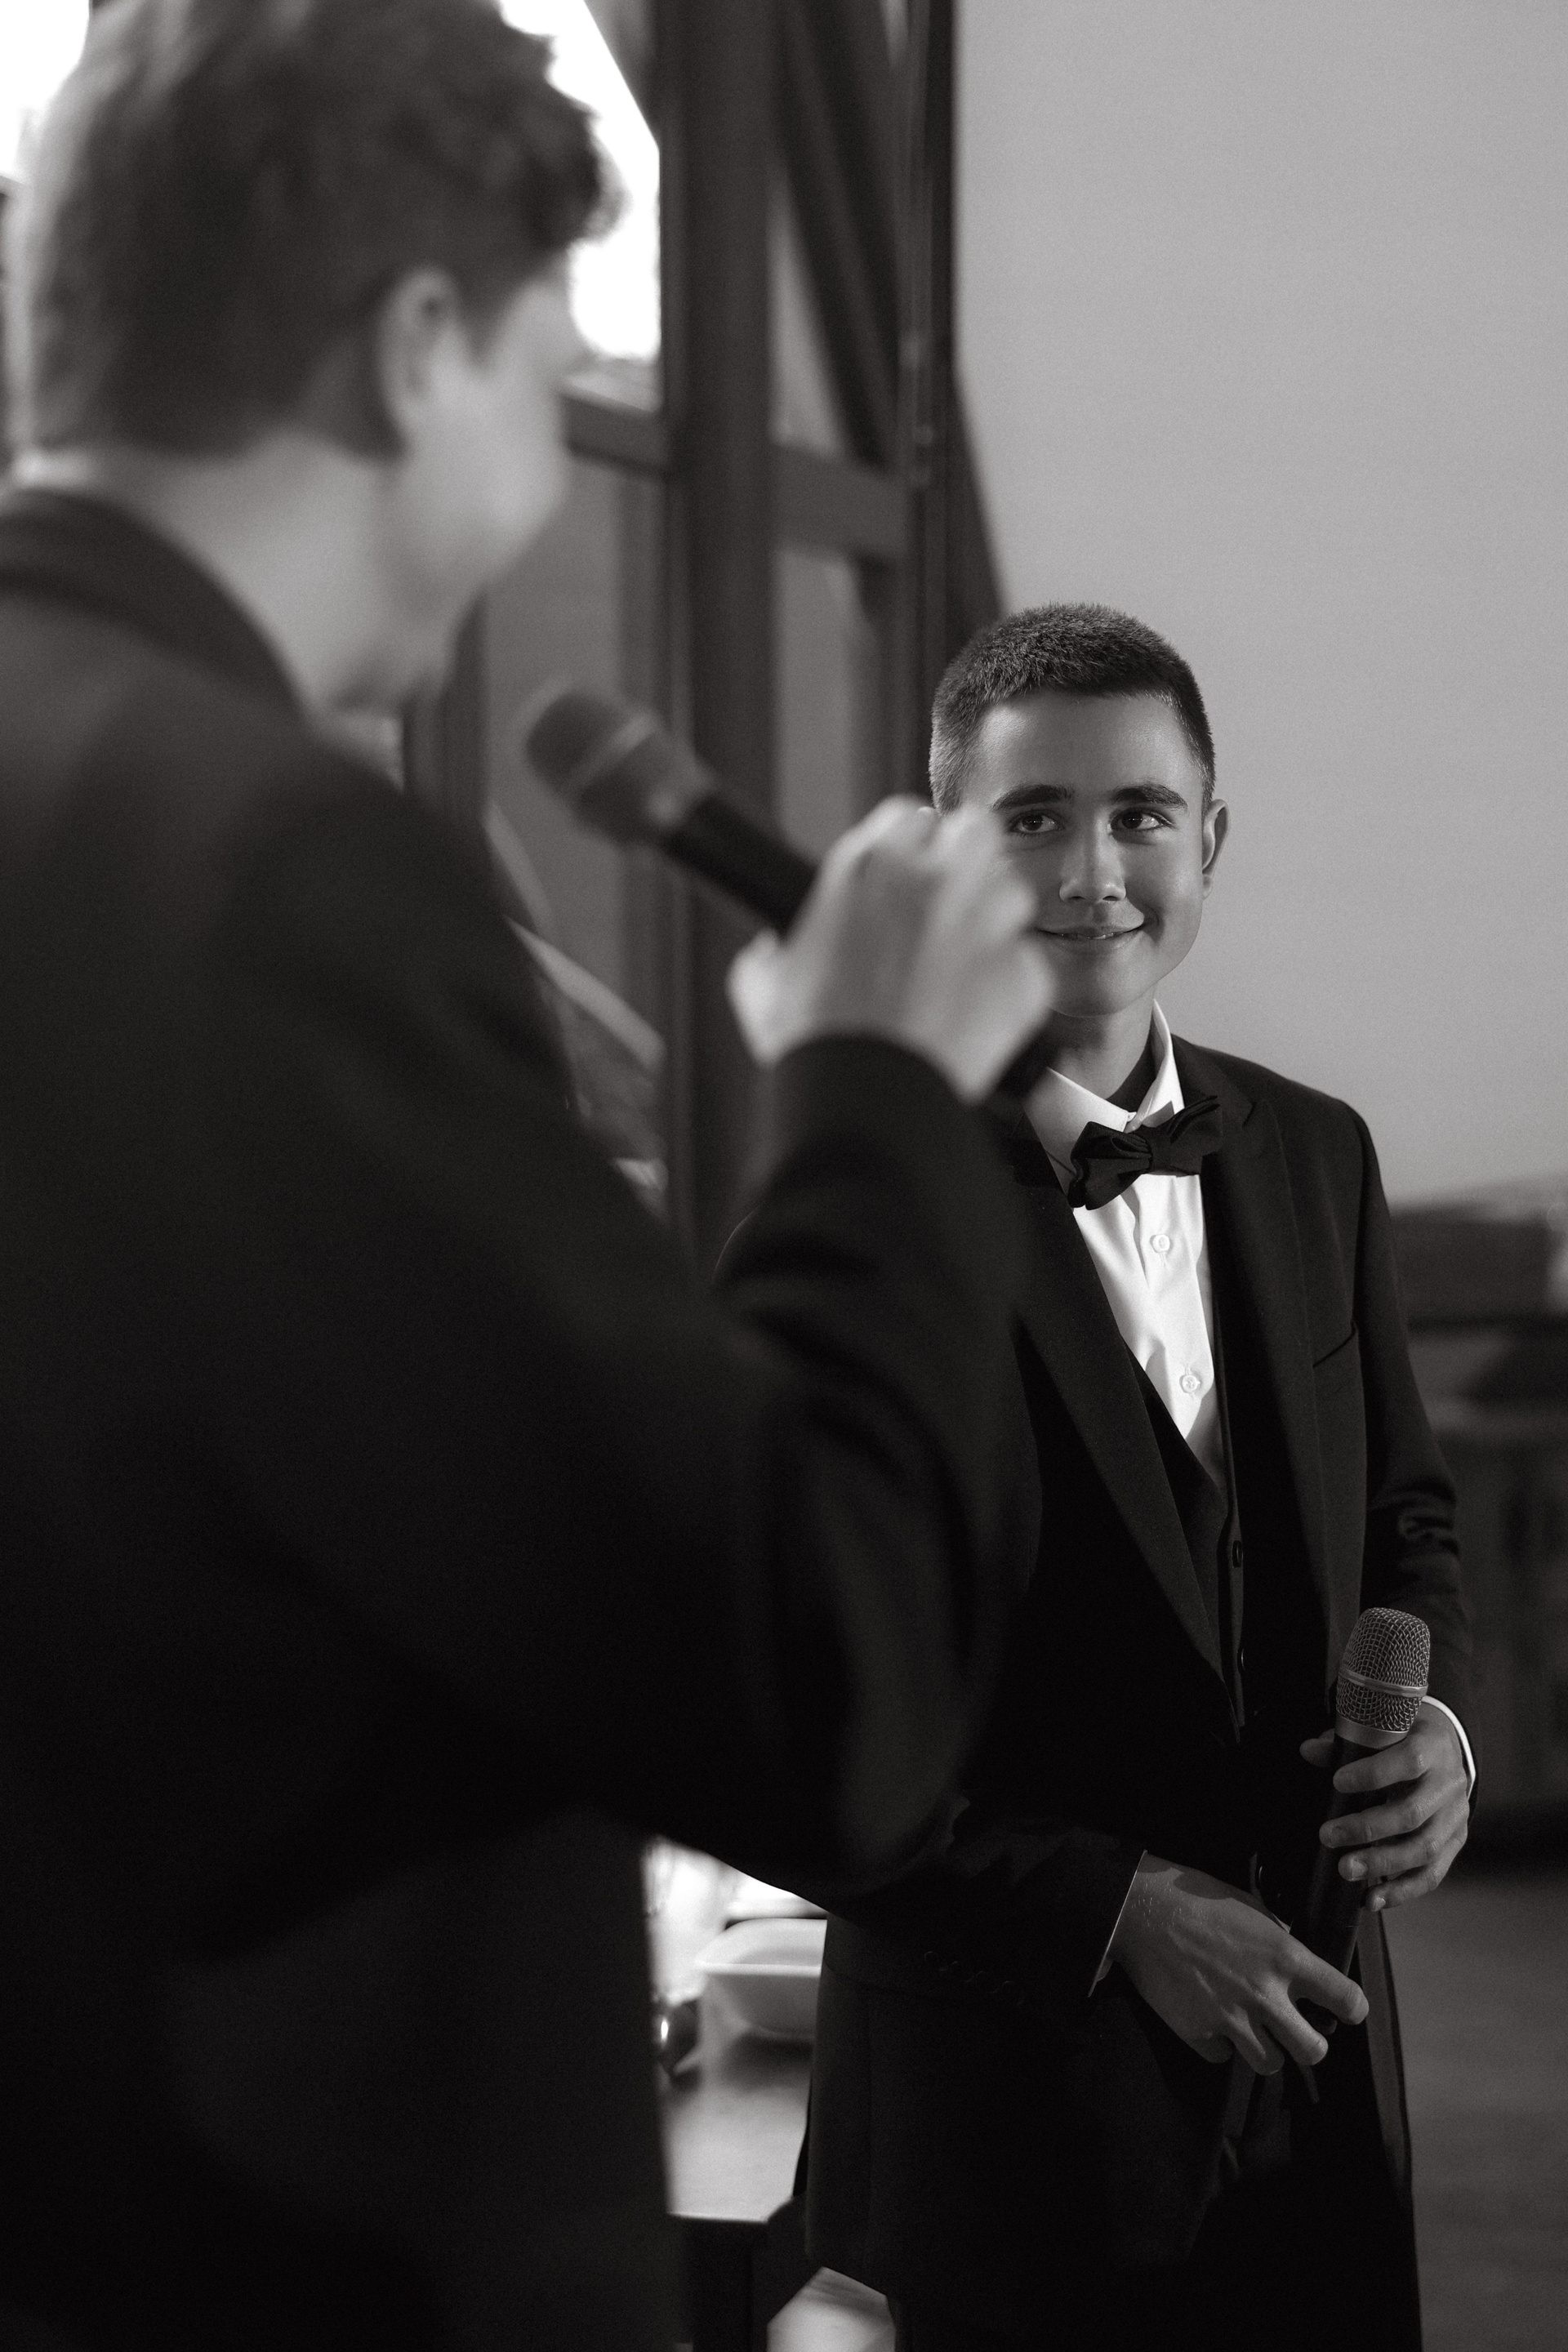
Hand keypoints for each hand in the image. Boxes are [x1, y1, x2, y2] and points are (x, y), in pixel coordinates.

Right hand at [726, 798, 1050, 1101]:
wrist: (867, 1100)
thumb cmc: (816, 1045)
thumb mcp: (766, 987)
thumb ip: (771, 954)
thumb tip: (770, 952)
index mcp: (868, 866)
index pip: (909, 818)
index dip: (911, 850)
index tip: (908, 879)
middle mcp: (934, 879)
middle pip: (975, 831)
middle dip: (966, 860)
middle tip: (951, 904)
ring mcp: (986, 922)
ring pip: (1012, 889)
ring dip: (995, 917)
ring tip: (967, 963)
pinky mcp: (1023, 973)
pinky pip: (1029, 963)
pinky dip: (1010, 985)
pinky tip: (979, 1011)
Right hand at [1108, 1854, 1367, 2074]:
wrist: (1144, 1910)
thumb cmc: (1200, 1901)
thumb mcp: (1255, 1911)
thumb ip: (1282, 1944)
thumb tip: (1300, 1967)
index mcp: (1286, 1957)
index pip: (1347, 1999)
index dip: (1351, 2008)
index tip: (1344, 2009)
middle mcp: (1264, 1993)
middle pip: (1314, 2051)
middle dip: (1309, 2043)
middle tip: (1296, 2029)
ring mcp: (1230, 2017)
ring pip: (1270, 2064)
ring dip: (1265, 2048)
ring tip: (1251, 2027)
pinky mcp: (1198, 2032)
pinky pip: (1222, 2056)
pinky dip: (1220, 2043)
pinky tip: (1211, 2018)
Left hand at [1300, 1701, 1468, 1912]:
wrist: (1446, 1752)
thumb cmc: (1404, 1741)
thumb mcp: (1383, 1731)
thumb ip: (1347, 1743)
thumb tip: (1309, 1751)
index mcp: (1433, 1747)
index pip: (1409, 1760)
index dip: (1373, 1774)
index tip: (1337, 1783)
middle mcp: (1449, 1784)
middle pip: (1412, 1813)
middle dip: (1366, 1829)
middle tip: (1327, 1836)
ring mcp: (1455, 1817)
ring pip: (1423, 1848)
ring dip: (1381, 1863)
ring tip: (1345, 1870)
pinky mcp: (1454, 1843)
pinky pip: (1432, 1874)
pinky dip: (1401, 1891)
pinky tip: (1372, 1899)